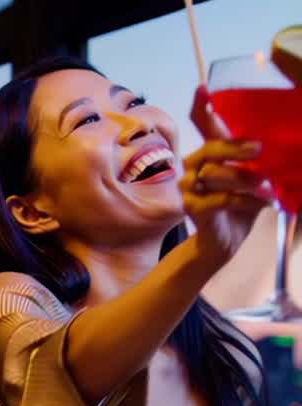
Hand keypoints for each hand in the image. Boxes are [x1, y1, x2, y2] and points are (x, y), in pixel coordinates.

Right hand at [182, 86, 272, 261]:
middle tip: (259, 150)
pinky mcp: (192, 208)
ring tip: (265, 186)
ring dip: (244, 179)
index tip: (202, 89)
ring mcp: (189, 187)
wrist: (222, 241)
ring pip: (215, 175)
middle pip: (211, 148)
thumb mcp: (253, 177)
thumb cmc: (239, 204)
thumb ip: (259, 162)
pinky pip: (219, 199)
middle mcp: (193, 165)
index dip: (201, 107)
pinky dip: (243, 201)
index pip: (201, 124)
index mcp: (209, 152)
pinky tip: (260, 202)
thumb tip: (291, 144)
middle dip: (236, 147)